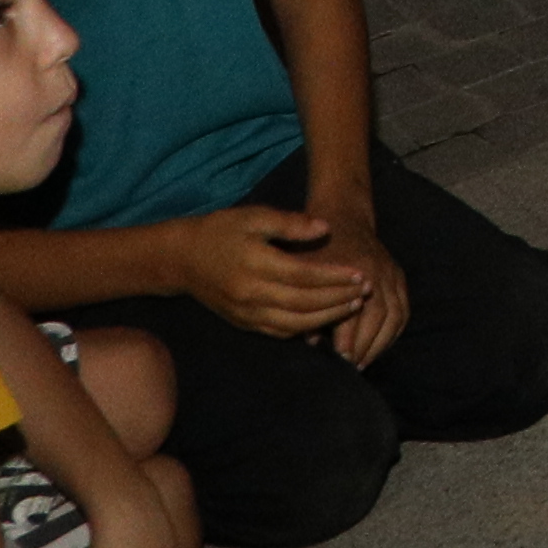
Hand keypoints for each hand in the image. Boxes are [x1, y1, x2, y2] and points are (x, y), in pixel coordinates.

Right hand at [162, 201, 374, 333]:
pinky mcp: (244, 323)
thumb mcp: (254, 216)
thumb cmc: (221, 231)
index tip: (361, 273)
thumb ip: (290, 223)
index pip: (304, 276)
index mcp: (255, 265)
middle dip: (338, 299)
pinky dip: (305, 329)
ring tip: (352, 306)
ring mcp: (246, 313)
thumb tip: (325, 228)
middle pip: (303, 304)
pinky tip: (325, 319)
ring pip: (294, 324)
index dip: (335, 277)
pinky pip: (279, 332)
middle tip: (365, 291)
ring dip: (327, 318)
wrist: (182, 259)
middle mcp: (251, 295)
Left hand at [317, 214, 415, 367]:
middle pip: (378, 318)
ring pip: (395, 316)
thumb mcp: (304, 272)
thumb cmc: (316, 247)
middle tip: (350, 366)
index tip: (339, 359)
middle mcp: (377, 272)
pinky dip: (394, 331)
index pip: (353, 314)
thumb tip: (313, 341)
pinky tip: (379, 345)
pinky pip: (403, 309)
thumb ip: (308, 305)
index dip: (347, 341)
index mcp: (353, 270)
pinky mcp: (398, 276)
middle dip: (365, 347)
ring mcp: (391, 273)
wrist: (343, 215)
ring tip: (364, 361)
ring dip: (381, 343)